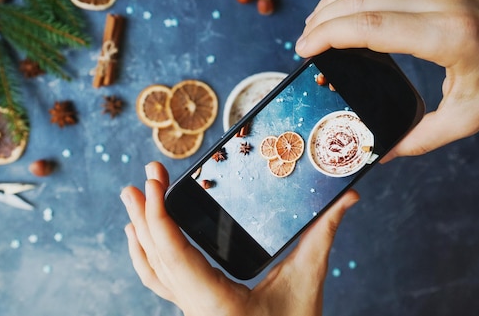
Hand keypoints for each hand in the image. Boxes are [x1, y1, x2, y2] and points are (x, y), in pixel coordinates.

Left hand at [121, 162, 358, 315]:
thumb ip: (323, 236)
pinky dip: (144, 253)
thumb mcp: (308, 283)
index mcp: (213, 300)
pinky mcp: (194, 305)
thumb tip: (348, 198)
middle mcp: (193, 305)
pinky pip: (157, 278)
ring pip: (151, 267)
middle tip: (143, 176)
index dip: (157, 216)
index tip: (152, 184)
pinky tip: (138, 236)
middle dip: (144, 212)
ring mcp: (190, 307)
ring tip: (131, 197)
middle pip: (154, 255)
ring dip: (139, 229)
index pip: (173, 254)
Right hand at [297, 0, 478, 159]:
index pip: (370, 27)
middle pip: (361, 0)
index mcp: (446, 36)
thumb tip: (382, 153)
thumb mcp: (472, 115)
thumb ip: (422, 137)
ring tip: (313, 20)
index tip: (304, 50)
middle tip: (303, 42)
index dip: (328, 36)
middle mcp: (439, 0)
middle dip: (323, 20)